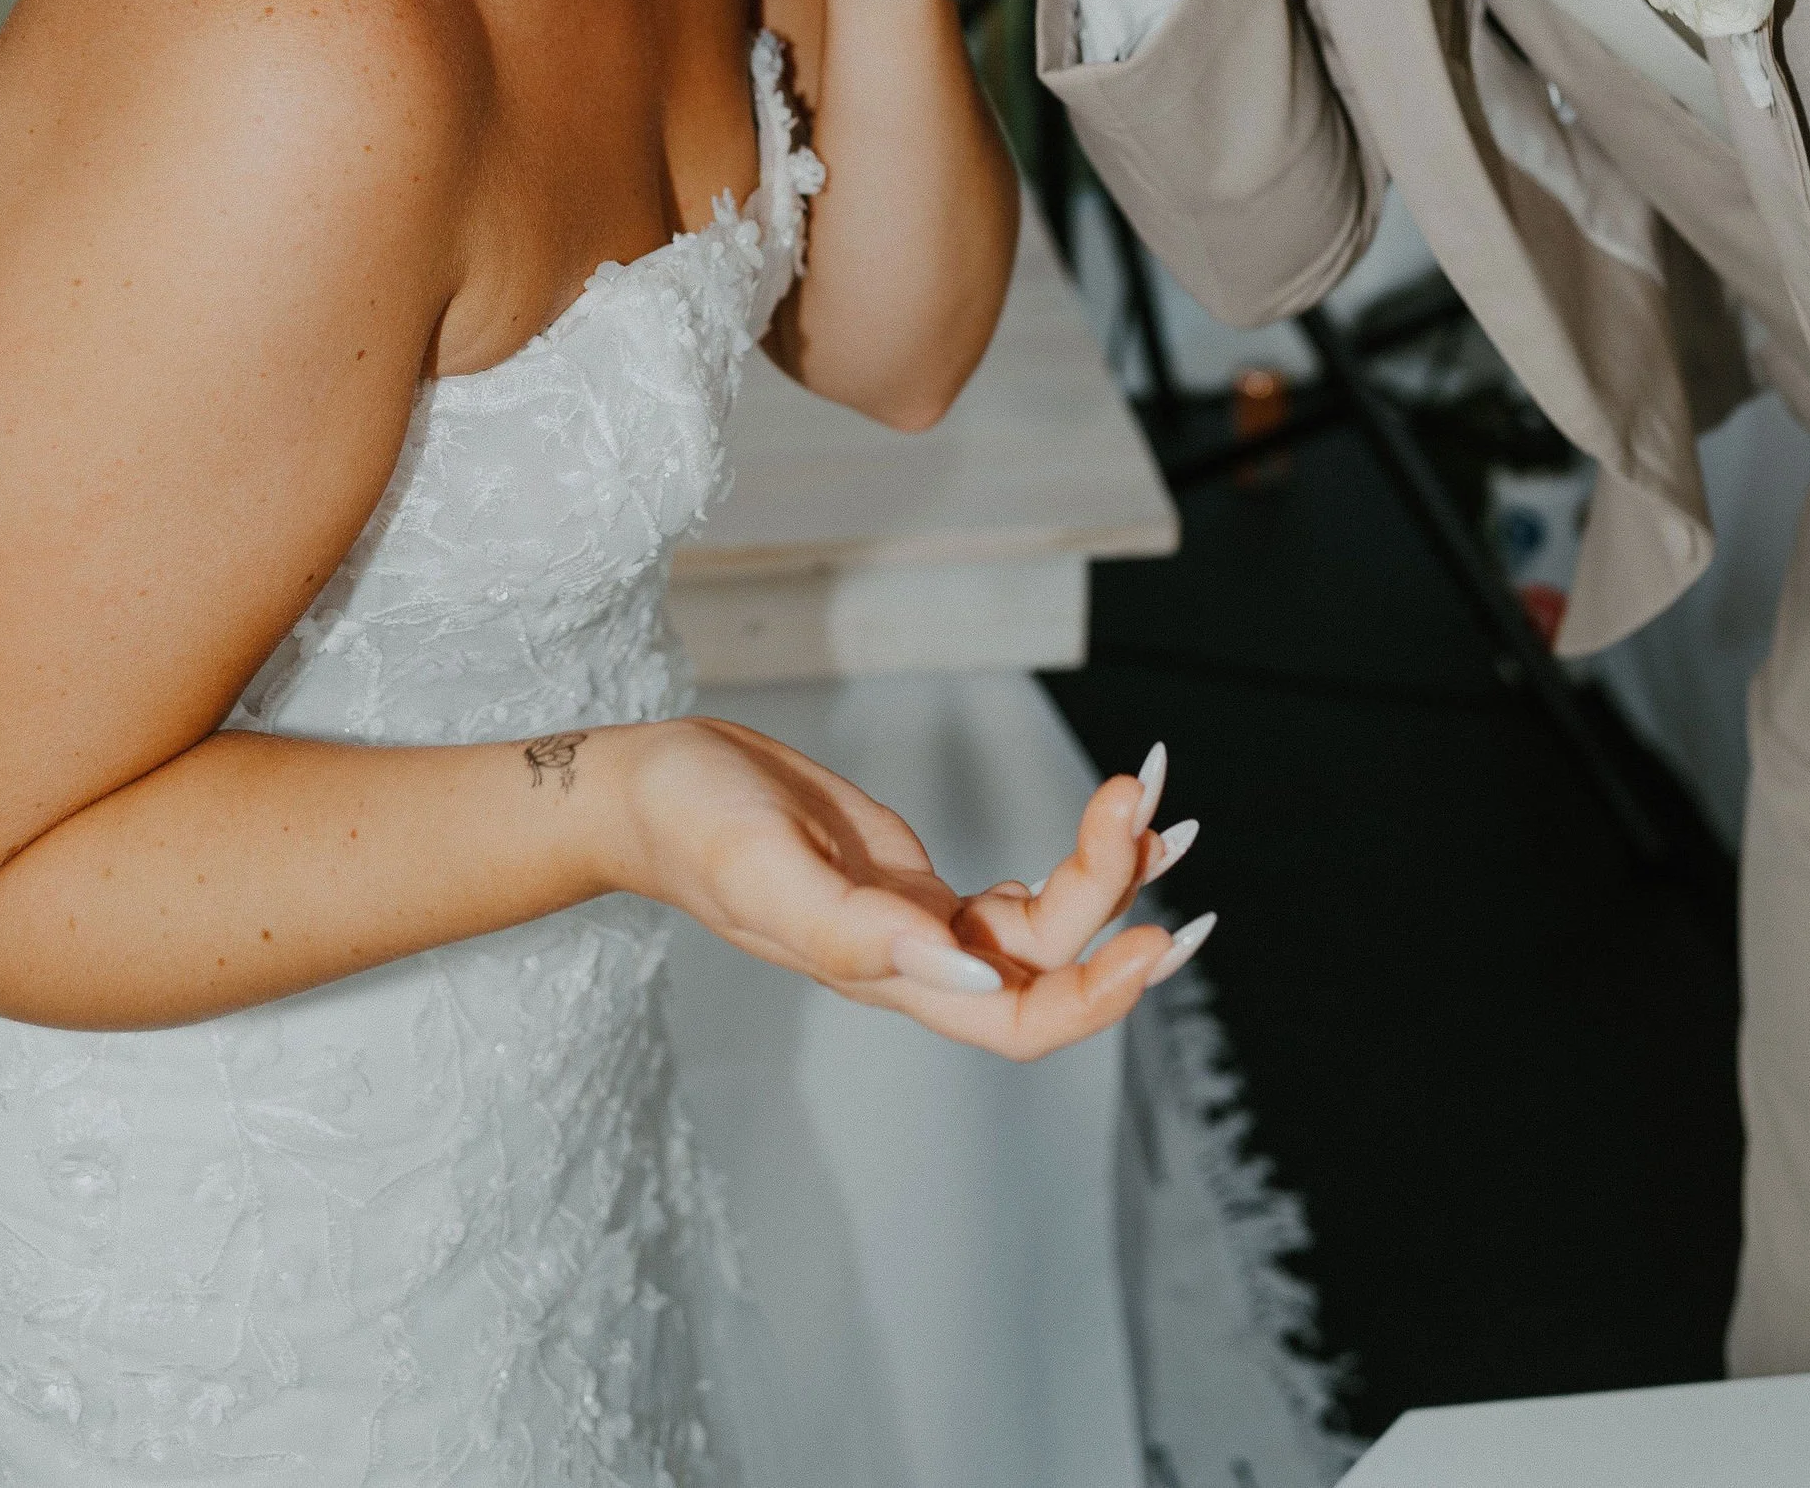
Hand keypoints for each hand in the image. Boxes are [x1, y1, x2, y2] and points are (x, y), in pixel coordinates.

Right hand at [598, 716, 1212, 1056]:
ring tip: (1157, 798)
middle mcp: (915, 963)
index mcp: (885, 976)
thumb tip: (969, 974)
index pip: (1018, 1023)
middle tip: (1159, 812)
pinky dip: (1074, 857)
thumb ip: (857, 931)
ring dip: (1110, 868)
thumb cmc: (694, 824)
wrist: (650, 786)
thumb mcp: (764, 871)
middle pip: (1049, 968)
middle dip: (1117, 897)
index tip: (1155, 930)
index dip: (1096, 995)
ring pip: (1045, 925)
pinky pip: (1017, 892)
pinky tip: (1112, 822)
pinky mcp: (912, 880)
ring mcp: (917, 923)